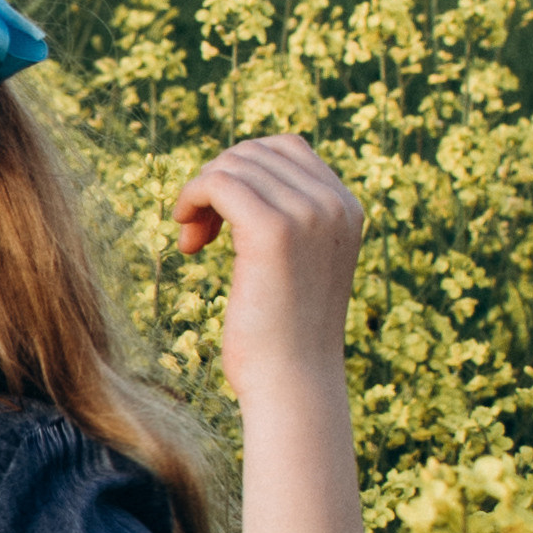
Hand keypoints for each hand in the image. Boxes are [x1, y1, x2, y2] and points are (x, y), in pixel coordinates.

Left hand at [171, 133, 362, 402]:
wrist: (293, 384)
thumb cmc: (283, 336)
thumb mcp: (295, 267)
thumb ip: (284, 221)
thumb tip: (233, 179)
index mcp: (346, 207)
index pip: (285, 149)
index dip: (241, 172)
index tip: (219, 218)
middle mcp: (334, 203)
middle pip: (254, 152)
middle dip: (216, 183)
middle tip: (197, 234)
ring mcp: (308, 213)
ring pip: (233, 165)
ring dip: (199, 195)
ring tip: (192, 242)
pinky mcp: (273, 230)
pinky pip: (219, 182)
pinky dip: (192, 197)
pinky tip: (187, 237)